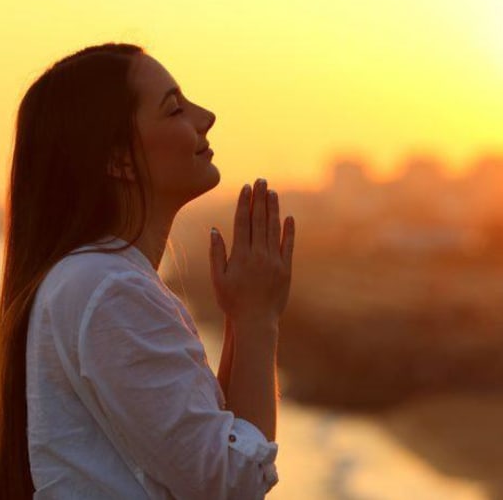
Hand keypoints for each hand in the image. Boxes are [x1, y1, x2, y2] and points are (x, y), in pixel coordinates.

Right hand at [209, 178, 294, 327]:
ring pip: (274, 229)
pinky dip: (289, 231)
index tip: (246, 187)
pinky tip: (288, 217)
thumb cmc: (232, 302)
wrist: (256, 322)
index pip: (242, 223)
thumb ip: (216, 253)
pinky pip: (288, 246)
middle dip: (260, 199)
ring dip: (273, 209)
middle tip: (261, 180)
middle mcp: (258, 255)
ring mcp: (274, 261)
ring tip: (272, 192)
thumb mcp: (218, 279)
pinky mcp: (286, 269)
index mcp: (240, 256)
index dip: (244, 203)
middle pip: (259, 221)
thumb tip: (214, 230)